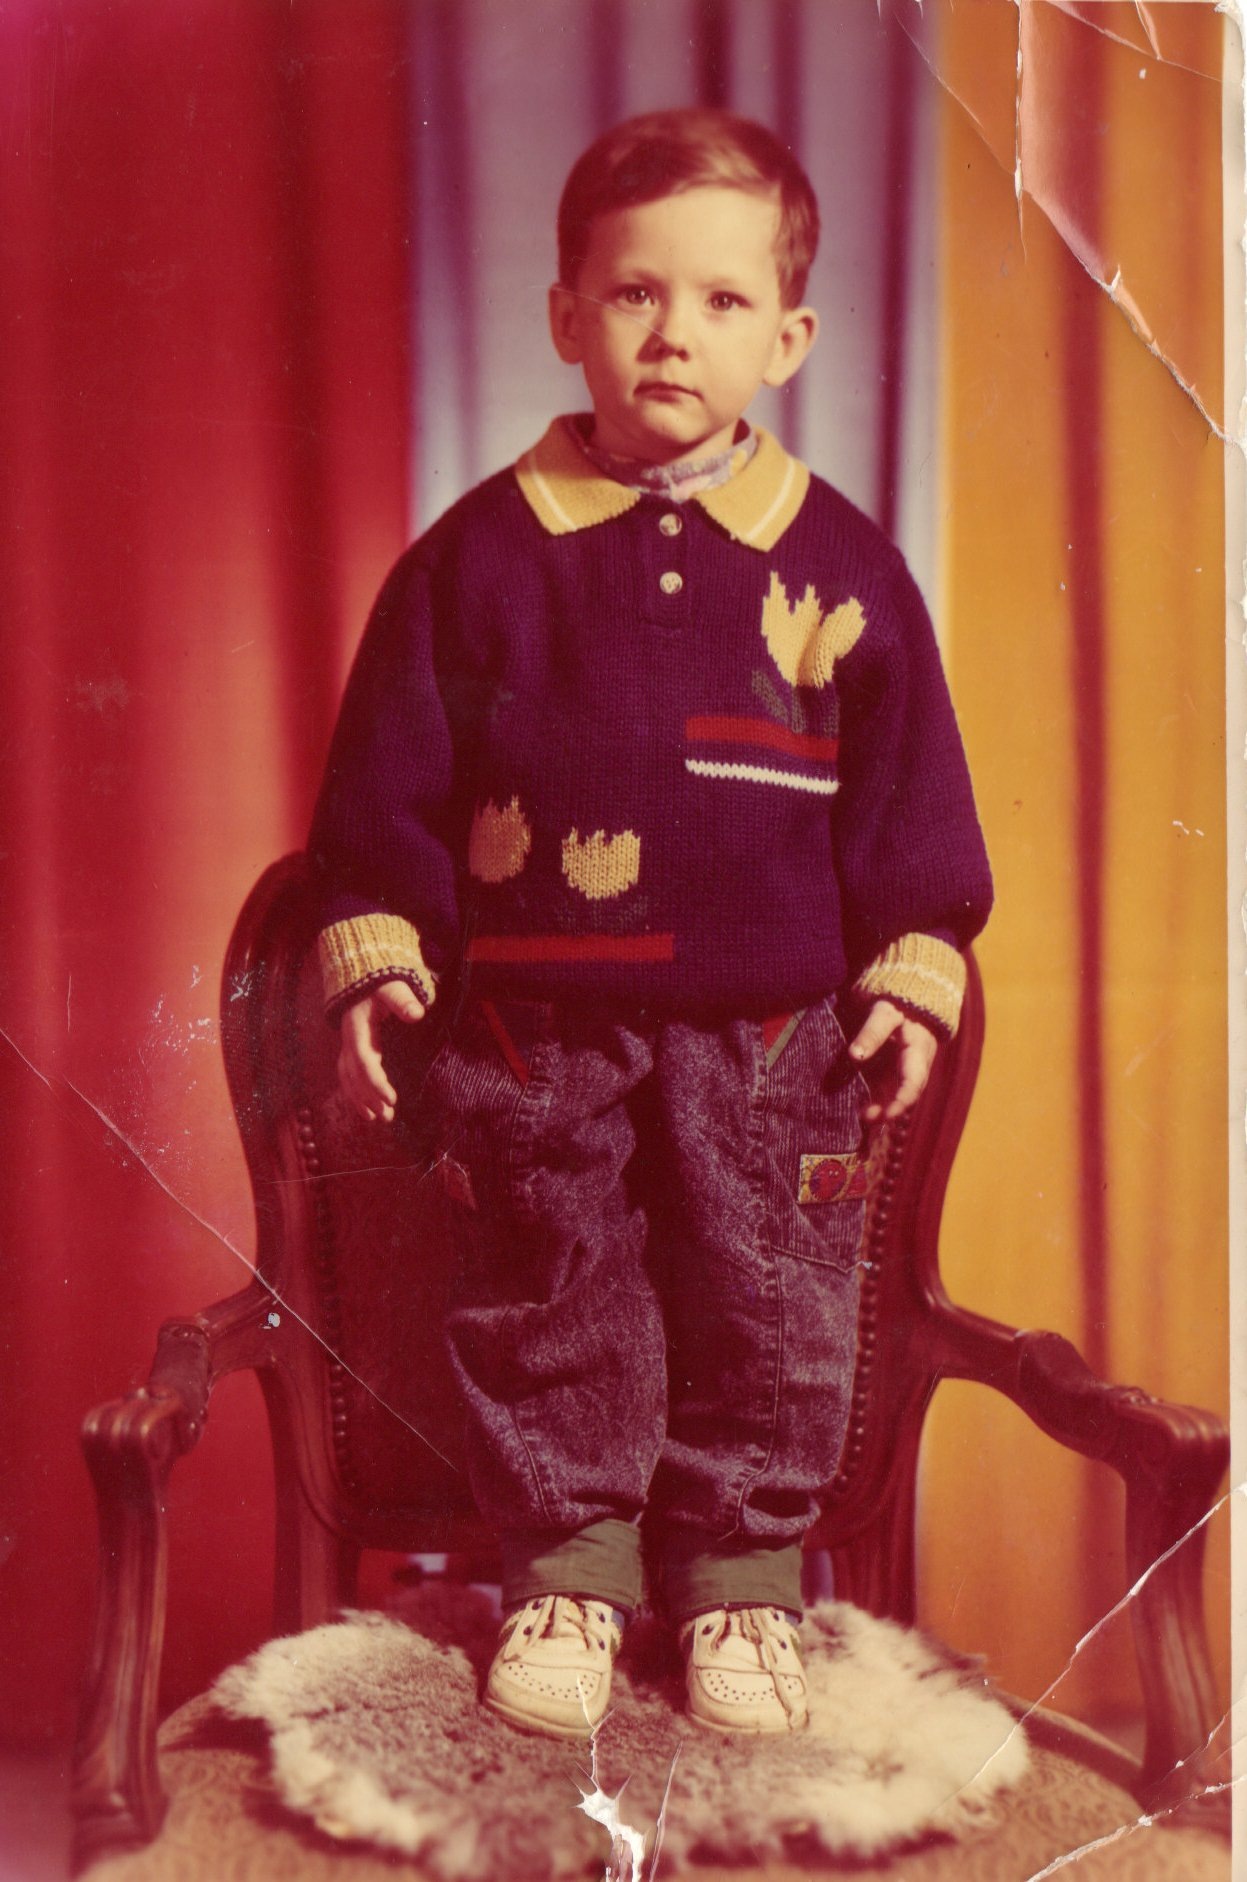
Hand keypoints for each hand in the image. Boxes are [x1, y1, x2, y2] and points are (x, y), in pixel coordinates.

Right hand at [338, 980, 425, 1121]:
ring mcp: (348, 1046)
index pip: (364, 1060)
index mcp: (358, 1028)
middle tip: (387, 1116)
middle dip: (368, 1097)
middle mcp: (349, 1040)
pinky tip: (367, 1110)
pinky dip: (355, 1094)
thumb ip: (403, 1000)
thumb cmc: (382, 984)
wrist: (364, 977)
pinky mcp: (352, 1050)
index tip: (392, 1098)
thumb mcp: (392, 987)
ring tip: (378, 1119)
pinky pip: (348, 1076)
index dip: (376, 1081)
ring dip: (360, 1100)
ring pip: (348, 1078)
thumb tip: (417, 1014)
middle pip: (354, 1074)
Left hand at [848, 999, 937, 1122]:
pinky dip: (878, 1099)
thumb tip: (855, 1055)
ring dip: (882, 1107)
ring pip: (897, 1094)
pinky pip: (889, 1088)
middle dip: (889, 1110)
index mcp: (917, 1053)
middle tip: (866, 1119)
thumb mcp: (885, 1013)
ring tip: (862, 1116)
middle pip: (906, 1094)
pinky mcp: (897, 1069)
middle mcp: (916, 1066)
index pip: (913, 1083)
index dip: (901, 1102)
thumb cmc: (899, 1004)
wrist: (910, 999)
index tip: (886, 1116)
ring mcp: (906, 1069)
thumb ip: (872, 1032)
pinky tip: (861, 1106)